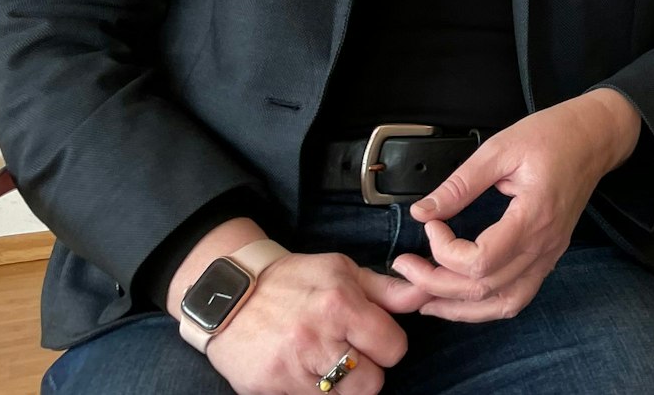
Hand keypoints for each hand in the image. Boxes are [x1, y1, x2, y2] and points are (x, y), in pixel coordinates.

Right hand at [203, 253, 427, 394]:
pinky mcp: (268, 388)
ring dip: (340, 385)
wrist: (226, 295)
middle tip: (349, 353)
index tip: (372, 336)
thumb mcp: (341, 271)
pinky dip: (311, 391)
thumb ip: (387, 290)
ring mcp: (290, 369)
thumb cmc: (293, 280)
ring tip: (325, 361)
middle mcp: (315, 339)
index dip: (388, 344)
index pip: (394, 348)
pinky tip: (302, 370)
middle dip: (367, 370)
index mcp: (339, 305)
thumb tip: (426, 292)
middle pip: (372, 383)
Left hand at [391, 90, 640, 321]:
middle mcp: (543, 245)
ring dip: (459, 307)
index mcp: (533, 216)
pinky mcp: (548, 256)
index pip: (480, 261)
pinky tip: (462, 298)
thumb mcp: (500, 149)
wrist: (594, 138)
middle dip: (436, 283)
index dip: (444, 250)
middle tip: (406, 265)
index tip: (431, 224)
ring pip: (501, 303)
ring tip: (425, 297)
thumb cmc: (553, 136)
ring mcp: (549, 254)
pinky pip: (517, 297)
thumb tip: (423, 212)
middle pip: (484, 289)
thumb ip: (460, 184)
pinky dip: (487, 306)